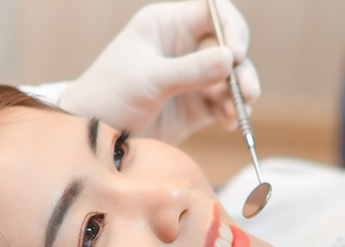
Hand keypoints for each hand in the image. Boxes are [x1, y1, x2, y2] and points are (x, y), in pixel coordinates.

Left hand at [61, 0, 260, 144]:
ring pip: (229, 80)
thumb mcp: (148, 80)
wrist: (96, 135)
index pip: (213, 13)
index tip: (236, 54)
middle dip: (241, 70)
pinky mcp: (193, 108)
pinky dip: (230, 113)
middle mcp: (183, 49)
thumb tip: (231, 59)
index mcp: (168, 27)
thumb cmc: (110, 96)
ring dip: (239, 95)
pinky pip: (222, 106)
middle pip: (228, 49)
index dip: (231, 29)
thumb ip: (189, 70)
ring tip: (238, 112)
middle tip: (248, 92)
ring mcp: (190, 80)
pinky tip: (230, 123)